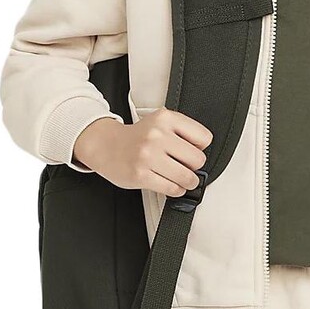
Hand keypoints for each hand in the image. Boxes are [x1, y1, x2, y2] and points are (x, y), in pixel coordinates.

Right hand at [73, 109, 212, 195]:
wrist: (105, 145)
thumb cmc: (136, 137)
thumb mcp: (159, 122)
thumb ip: (182, 132)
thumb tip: (203, 154)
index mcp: (165, 119)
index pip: (204, 138)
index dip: (200, 148)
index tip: (191, 151)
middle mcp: (156, 135)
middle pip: (198, 160)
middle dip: (193, 167)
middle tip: (185, 166)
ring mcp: (148, 156)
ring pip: (187, 177)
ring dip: (187, 182)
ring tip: (180, 178)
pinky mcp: (141, 175)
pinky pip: (172, 189)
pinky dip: (175, 190)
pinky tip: (170, 184)